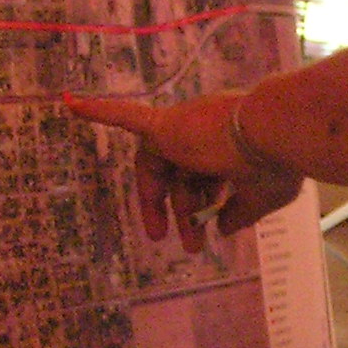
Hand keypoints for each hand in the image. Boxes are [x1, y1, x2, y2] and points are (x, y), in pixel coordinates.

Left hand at [64, 90, 302, 249]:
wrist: (276, 134)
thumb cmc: (276, 163)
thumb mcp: (262, 197)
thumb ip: (240, 213)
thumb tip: (221, 230)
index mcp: (229, 144)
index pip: (206, 174)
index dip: (205, 203)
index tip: (209, 231)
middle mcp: (204, 132)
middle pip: (181, 175)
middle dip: (182, 211)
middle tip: (184, 245)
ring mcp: (184, 127)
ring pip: (160, 169)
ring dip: (156, 203)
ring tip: (159, 236)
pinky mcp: (167, 126)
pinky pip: (127, 117)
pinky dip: (100, 110)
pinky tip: (71, 103)